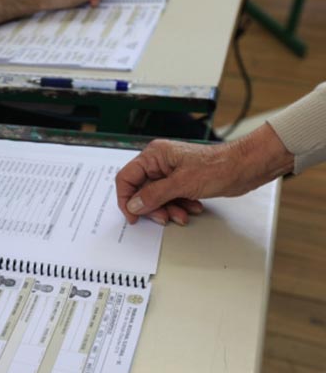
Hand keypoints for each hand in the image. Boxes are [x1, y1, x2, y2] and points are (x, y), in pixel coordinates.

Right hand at [115, 124, 294, 225]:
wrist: (246, 167)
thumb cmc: (219, 166)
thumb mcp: (181, 184)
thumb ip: (153, 195)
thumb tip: (134, 205)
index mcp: (154, 155)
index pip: (126, 178)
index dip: (126, 199)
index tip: (133, 216)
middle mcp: (159, 162)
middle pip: (141, 191)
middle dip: (153, 207)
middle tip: (163, 217)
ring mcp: (171, 172)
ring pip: (156, 198)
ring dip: (168, 209)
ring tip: (182, 214)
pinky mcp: (182, 181)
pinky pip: (170, 199)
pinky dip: (179, 206)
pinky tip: (191, 207)